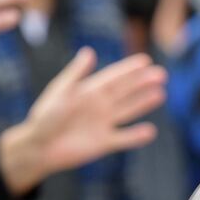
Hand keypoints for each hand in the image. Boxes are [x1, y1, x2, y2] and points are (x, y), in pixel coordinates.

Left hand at [0, 48, 165, 194]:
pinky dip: (137, 136)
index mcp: (88, 91)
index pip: (113, 78)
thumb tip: (90, 52)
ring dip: (144, 103)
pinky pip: (124, 138)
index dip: (129, 69)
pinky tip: (151, 131)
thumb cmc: (44, 117)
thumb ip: (76, 74)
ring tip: (161, 94)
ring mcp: (103, 124)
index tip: (145, 60)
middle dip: (142, 83)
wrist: (37, 147)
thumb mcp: (60, 92)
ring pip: (128, 111)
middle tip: (161, 74)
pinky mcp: (104, 143)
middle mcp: (99, 106)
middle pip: (125, 92)